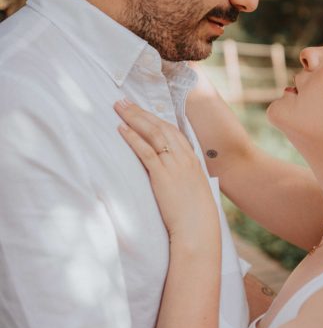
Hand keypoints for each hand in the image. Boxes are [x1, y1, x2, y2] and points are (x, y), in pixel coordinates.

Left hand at [114, 99, 219, 241]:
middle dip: (140, 112)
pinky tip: (121, 129)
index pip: (172, 130)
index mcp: (192, 158)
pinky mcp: (162, 174)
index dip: (154, 117)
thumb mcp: (192, 188)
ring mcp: (174, 164)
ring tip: (119, 108)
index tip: (141, 110)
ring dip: (134, 118)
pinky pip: (146, 151)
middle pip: (160, 126)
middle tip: (124, 101)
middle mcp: (183, 157)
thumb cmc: (195, 213)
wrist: (198, 226)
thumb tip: (170, 174)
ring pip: (153, 133)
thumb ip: (182, 176)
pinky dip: (133, 138)